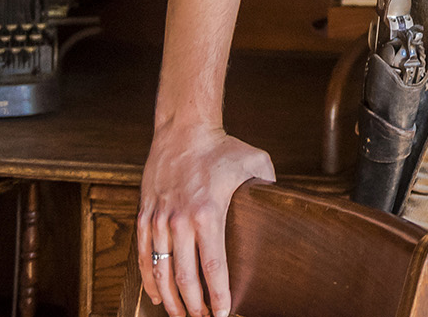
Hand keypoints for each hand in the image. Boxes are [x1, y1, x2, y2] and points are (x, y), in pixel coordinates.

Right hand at [137, 123, 274, 316]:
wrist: (184, 130)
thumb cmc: (222, 148)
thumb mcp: (257, 162)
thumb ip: (270, 187)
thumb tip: (285, 208)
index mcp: (208, 212)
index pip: (213, 265)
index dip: (218, 294)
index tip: (224, 313)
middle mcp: (180, 220)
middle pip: (185, 277)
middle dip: (195, 304)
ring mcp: (159, 219)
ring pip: (161, 271)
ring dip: (171, 298)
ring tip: (182, 315)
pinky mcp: (144, 215)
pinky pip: (143, 255)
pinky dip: (149, 279)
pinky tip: (158, 295)